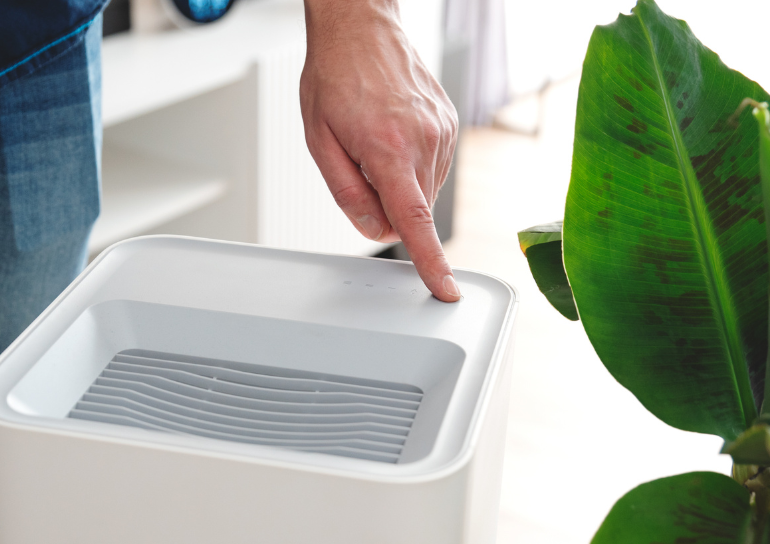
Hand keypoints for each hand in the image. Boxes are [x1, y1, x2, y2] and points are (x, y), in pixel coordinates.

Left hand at [300, 0, 459, 301]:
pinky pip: (433, 167)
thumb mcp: (320, 142)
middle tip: (360, 162)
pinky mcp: (449, 124)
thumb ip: (347, 194)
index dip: (430, 262)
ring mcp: (442, 131)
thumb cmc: (334, 78)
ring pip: (424, 189)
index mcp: (388, 149)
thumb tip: (374, 229)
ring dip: (400, 181)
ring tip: (375, 139)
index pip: (414, 221)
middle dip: (388, 203)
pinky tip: (392, 134)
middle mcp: (423, 141)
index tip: (446, 288)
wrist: (361, 28)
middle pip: (414, 207)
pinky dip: (412, 164)